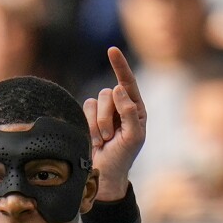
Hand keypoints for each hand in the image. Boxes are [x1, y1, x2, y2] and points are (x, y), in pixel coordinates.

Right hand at [83, 47, 146, 200]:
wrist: (105, 173)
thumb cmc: (123, 156)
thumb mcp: (133, 136)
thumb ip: (129, 111)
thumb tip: (119, 87)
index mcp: (136, 109)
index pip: (128, 82)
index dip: (120, 65)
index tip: (111, 50)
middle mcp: (120, 106)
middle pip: (109, 94)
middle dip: (107, 117)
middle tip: (111, 136)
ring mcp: (104, 112)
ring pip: (96, 101)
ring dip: (98, 123)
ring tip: (104, 140)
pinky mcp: (89, 117)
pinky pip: (85, 108)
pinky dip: (89, 125)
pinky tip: (95, 139)